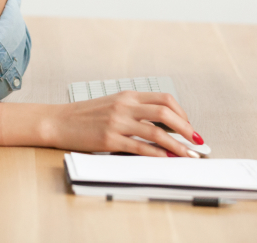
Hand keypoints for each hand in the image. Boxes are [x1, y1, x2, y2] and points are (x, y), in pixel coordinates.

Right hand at [44, 92, 202, 157]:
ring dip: (177, 145)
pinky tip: (166, 160)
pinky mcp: (109, 139)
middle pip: (165, 112)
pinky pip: (140, 147)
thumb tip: (162, 126)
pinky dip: (157, 155)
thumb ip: (134, 111)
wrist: (59, 121)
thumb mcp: (112, 106)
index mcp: (127, 95)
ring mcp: (117, 122)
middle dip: (186, 128)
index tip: (190, 127)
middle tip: (197, 141)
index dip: (182, 114)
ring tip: (188, 155)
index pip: (164, 99)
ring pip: (156, 132)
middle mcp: (124, 106)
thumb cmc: (85, 116)